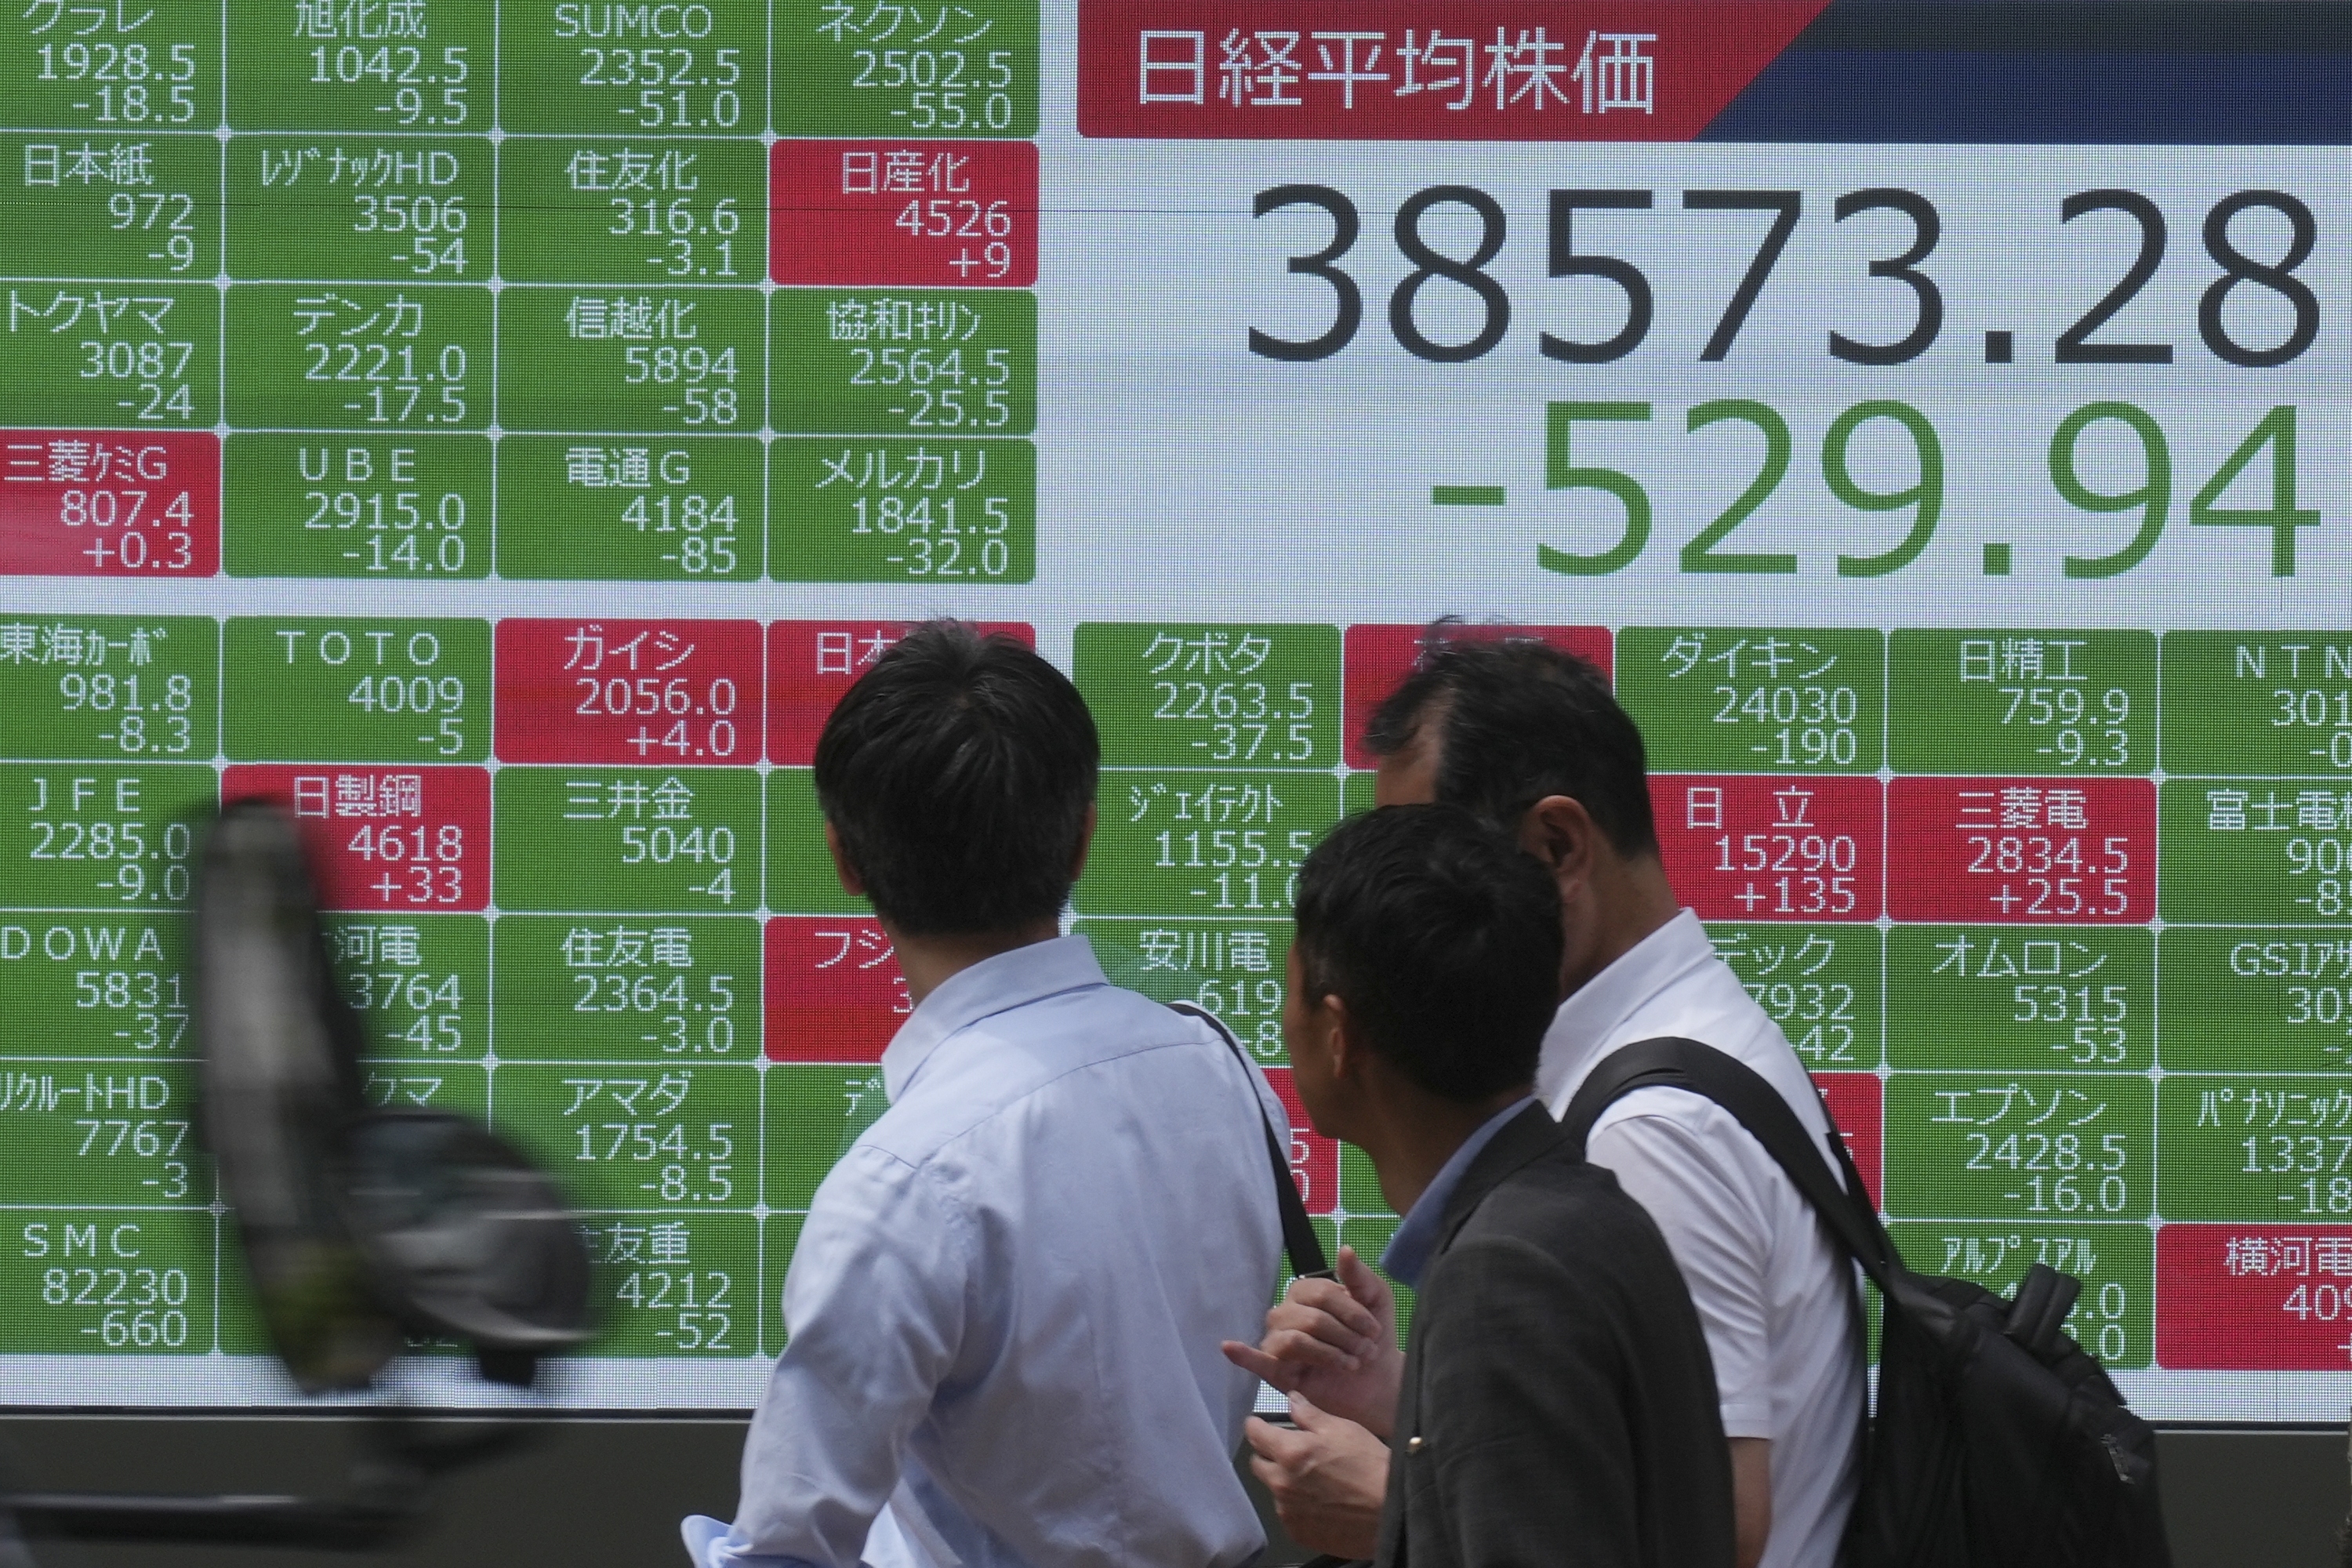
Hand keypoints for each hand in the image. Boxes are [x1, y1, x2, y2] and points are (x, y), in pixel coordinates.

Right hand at [1222, 1245, 1402, 1434]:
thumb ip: (1359, 1276)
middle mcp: (1286, 1313)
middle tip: (1365, 1351)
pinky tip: (1230, 1348)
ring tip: (1350, 1364)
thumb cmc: (1371, 1337)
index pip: (1322, 1294)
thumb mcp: (1375, 1300)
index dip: (1352, 1312)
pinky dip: (1243, 1355)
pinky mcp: (1276, 1372)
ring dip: (1330, 1354)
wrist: (1377, 1382)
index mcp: (1305, 1293)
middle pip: (1312, 1318)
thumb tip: (1345, 1250)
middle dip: (1346, 1337)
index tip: (1374, 1330)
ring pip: (1296, 1340)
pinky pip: (1258, 1360)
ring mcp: (1277, 1342)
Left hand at [1240, 1393, 1389, 1560]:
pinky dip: (1297, 1505)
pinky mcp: (1297, 1532)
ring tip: (1313, 1481)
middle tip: (1292, 1452)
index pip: (1254, 1434)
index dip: (1256, 1426)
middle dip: (1269, 1455)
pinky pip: (1287, 1513)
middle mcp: (1281, 1483)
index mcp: (1290, 1452)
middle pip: (1258, 1464)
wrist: (1391, 1511)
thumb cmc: (1370, 1466)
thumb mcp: (1343, 1429)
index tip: (1260, 1425)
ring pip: (1273, 1489)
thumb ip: (1310, 1415)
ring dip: (1284, 1482)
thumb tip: (1292, 1400)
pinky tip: (1319, 1502)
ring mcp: (1288, 1511)